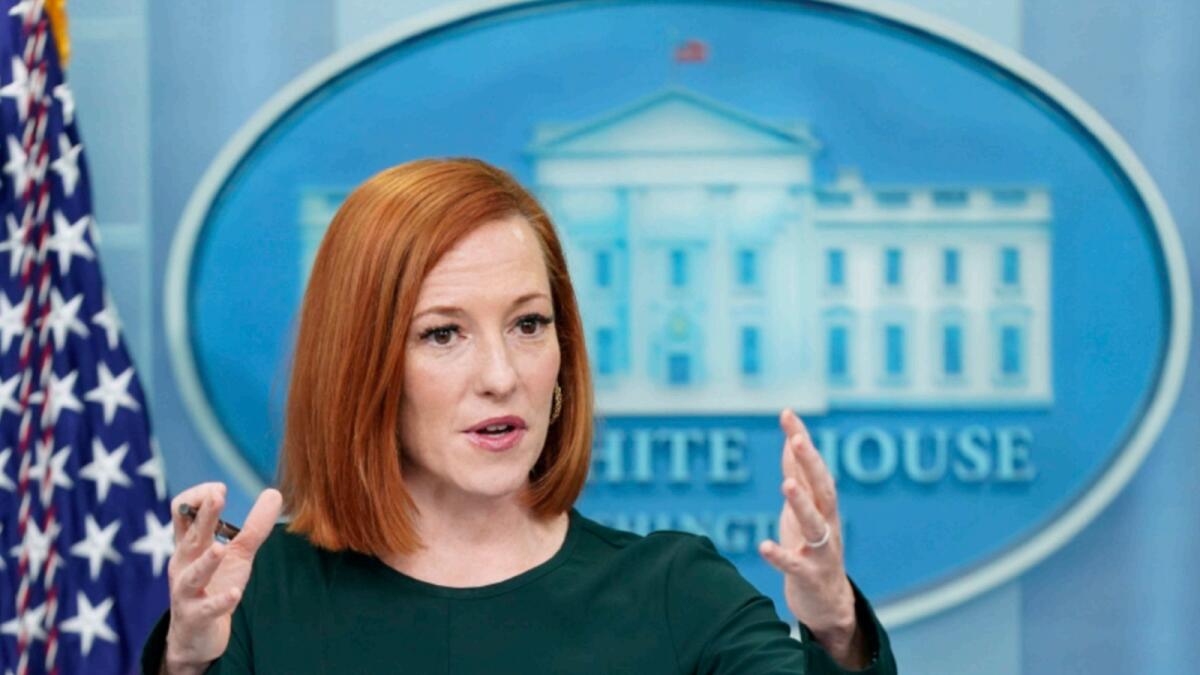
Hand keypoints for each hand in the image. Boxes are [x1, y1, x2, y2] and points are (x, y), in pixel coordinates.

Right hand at [163, 484, 281, 674]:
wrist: (197, 634)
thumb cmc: (215, 584)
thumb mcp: (238, 553)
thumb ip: (254, 526)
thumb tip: (274, 492)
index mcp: (190, 545)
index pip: (181, 512)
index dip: (197, 497)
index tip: (219, 488)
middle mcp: (183, 564)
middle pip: (191, 536)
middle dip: (204, 515)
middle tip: (218, 494)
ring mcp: (186, 592)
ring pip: (193, 574)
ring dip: (206, 561)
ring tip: (220, 549)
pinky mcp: (195, 616)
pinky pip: (206, 608)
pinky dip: (220, 601)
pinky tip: (235, 594)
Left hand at [758, 410, 866, 668]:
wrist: (828, 601)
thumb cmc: (812, 547)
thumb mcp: (805, 508)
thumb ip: (799, 475)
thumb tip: (792, 437)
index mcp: (823, 505)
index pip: (813, 466)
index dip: (801, 440)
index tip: (787, 414)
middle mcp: (827, 522)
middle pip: (822, 488)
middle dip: (810, 463)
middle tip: (797, 439)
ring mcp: (821, 549)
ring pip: (814, 523)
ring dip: (801, 503)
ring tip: (786, 484)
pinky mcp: (810, 575)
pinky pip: (795, 564)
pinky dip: (781, 555)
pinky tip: (764, 546)